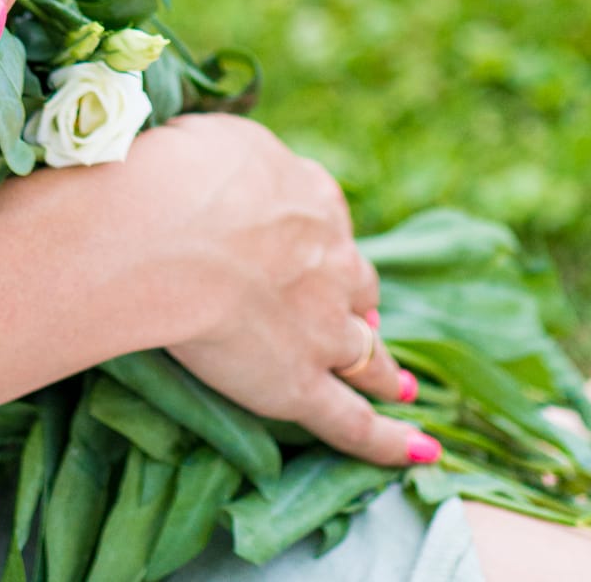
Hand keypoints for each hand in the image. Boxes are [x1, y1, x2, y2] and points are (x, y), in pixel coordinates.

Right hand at [128, 116, 425, 467]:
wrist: (170, 230)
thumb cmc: (178, 174)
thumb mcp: (223, 139)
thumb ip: (248, 161)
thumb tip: (241, 168)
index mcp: (312, 198)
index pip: (329, 218)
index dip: (324, 238)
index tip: (317, 247)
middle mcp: (331, 262)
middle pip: (358, 284)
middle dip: (359, 302)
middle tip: (362, 317)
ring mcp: (324, 328)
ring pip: (367, 355)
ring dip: (384, 369)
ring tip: (398, 384)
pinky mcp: (302, 386)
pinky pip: (355, 424)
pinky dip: (390, 442)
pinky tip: (420, 453)